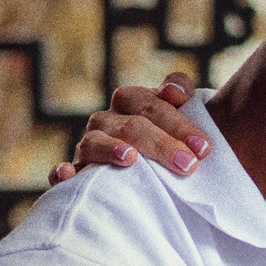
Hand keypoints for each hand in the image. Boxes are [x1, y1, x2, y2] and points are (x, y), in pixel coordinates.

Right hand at [49, 71, 207, 183]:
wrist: (147, 175)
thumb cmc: (166, 144)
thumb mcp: (178, 119)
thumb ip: (180, 92)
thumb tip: (176, 90)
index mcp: (131, 102)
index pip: (151, 104)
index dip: (178, 123)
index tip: (204, 149)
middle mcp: (106, 121)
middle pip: (130, 125)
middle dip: (160, 143)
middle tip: (188, 165)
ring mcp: (88, 147)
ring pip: (94, 142)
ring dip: (110, 149)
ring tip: (131, 159)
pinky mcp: (75, 174)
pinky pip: (60, 171)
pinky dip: (61, 171)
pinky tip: (68, 174)